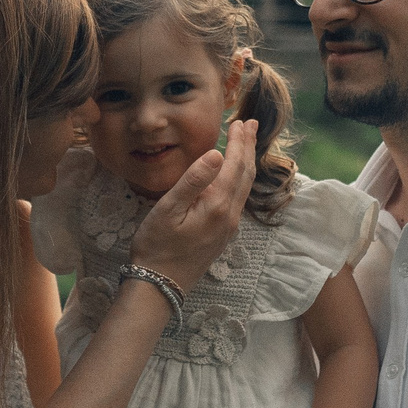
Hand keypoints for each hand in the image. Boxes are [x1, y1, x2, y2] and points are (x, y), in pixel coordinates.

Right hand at [127, 118, 257, 290]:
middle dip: (249, 148)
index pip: (235, 165)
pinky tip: (234, 175)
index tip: (241, 121)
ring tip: (246, 144)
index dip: (239, 142)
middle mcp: (230, 216)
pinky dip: (240, 179)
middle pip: (246, 174)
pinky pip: (238, 199)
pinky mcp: (223, 235)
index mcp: (217, 205)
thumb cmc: (156, 246)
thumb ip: (194, 180)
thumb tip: (217, 153)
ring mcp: (229, 227)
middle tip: (251, 125)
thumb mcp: (168, 209)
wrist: (160, 286)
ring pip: (244, 188)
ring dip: (246, 163)